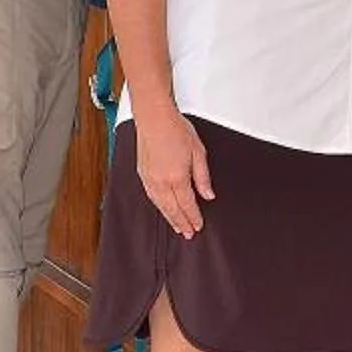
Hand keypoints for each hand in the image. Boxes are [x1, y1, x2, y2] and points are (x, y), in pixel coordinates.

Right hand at [134, 107, 213, 238]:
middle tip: (189, 233)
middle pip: (173, 209)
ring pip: (160, 206)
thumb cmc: (175, 130)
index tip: (199, 226)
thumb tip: (208, 194)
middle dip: (182, 223)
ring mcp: (150, 179)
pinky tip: (163, 209)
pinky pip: (151, 197)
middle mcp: (161, 182)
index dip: (194, 217)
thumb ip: (202, 177)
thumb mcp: (198, 152)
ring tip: (177, 227)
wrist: (154, 118)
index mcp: (177, 178)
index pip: (187, 205)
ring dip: (170, 218)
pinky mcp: (143, 174)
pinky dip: (159, 206)